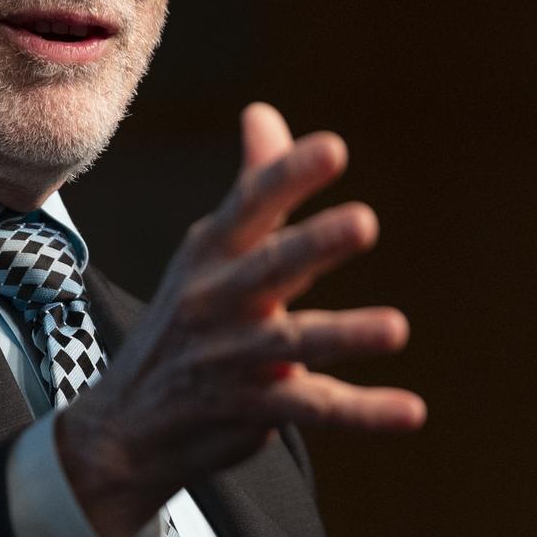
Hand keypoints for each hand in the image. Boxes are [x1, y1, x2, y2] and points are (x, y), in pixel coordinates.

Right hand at [56, 102, 426, 536]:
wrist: (125, 425)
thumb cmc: (185, 322)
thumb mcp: (208, 252)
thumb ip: (252, 188)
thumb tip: (263, 111)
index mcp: (210, 253)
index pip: (249, 206)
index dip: (289, 176)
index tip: (333, 148)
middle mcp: (216, 301)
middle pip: (268, 269)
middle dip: (313, 245)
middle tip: (364, 222)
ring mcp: (230, 358)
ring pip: (292, 343)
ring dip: (344, 335)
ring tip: (396, 328)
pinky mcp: (250, 408)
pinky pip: (312, 409)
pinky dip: (362, 412)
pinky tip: (411, 411)